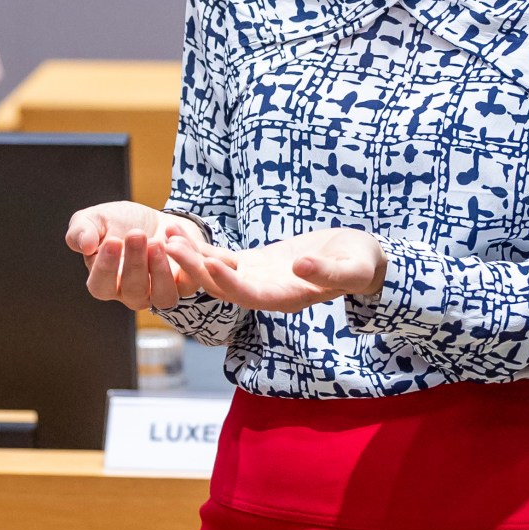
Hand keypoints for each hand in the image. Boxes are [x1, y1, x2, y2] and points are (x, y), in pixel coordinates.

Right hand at [66, 201, 207, 313]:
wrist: (154, 218)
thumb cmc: (120, 223)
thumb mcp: (95, 219)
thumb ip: (82, 230)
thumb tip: (84, 245)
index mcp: (106, 282)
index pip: (101, 286)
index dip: (106, 268)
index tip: (112, 242)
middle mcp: (132, 293)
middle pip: (134, 291)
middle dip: (136, 262)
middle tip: (137, 234)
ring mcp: (159, 292)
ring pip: (163, 297)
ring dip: (161, 271)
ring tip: (158, 242)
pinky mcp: (185, 283)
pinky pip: (190, 281)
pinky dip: (185, 259)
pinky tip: (174, 234)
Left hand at [161, 226, 385, 313]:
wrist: (359, 259)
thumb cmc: (361, 264)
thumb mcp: (353, 268)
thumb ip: (328, 273)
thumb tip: (302, 268)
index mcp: (288, 299)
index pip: (251, 297)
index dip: (229, 283)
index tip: (210, 265)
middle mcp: (266, 295)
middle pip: (223, 286)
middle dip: (197, 267)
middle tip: (172, 244)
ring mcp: (256, 280)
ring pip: (216, 272)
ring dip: (191, 255)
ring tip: (167, 231)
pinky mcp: (253, 264)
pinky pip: (221, 257)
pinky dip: (201, 246)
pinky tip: (178, 229)